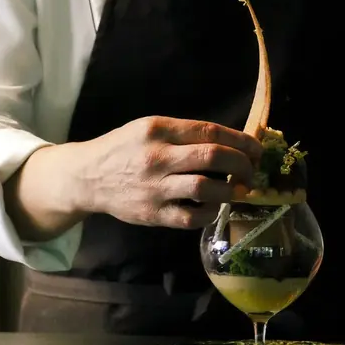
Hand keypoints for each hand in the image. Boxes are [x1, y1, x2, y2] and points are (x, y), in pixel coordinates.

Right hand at [76, 116, 262, 229]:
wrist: (88, 177)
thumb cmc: (124, 148)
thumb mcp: (148, 128)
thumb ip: (183, 133)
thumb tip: (228, 142)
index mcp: (159, 129)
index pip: (210, 131)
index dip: (240, 140)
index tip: (255, 148)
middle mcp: (158, 156)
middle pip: (213, 157)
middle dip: (242, 164)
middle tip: (252, 170)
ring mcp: (155, 187)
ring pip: (205, 188)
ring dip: (230, 190)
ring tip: (238, 190)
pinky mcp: (153, 214)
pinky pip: (191, 217)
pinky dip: (210, 213)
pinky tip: (215, 207)